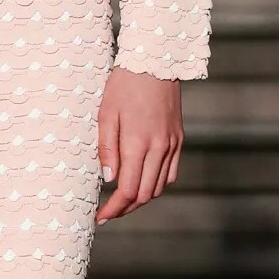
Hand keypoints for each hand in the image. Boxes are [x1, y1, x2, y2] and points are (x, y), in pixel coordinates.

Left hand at [95, 69, 183, 223]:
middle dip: (126, 208)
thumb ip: (107, 149)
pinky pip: (170, 173)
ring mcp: (172, 145)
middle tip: (108, 212)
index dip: (114, 209)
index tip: (100, 217)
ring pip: (159, 187)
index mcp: (138, 144)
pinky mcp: (178, 139)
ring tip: (123, 201)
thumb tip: (109, 180)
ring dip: (141, 199)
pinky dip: (156, 184)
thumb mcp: (106, 115)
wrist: (155, 62)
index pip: (128, 190)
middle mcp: (159, 148)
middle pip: (145, 195)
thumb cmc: (124, 85)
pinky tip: (142, 182)